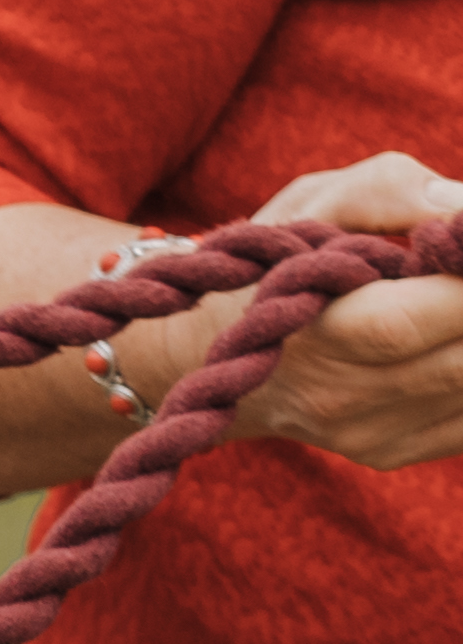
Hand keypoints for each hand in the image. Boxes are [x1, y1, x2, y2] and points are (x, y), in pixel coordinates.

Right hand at [185, 152, 462, 468]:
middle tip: (460, 265)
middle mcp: (346, 396)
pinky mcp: (392, 452)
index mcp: (322, 326)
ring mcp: (372, 433)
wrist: (205, 360)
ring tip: (447, 302)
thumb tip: (461, 208)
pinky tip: (448, 339)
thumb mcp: (312, 203)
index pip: (438, 311)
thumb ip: (390, 191)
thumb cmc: (267, 266)